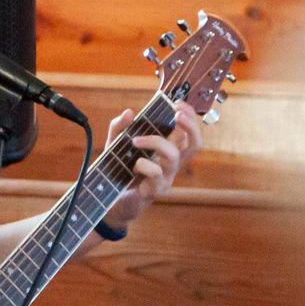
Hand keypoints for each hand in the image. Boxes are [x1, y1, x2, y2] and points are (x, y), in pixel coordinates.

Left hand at [101, 100, 202, 232]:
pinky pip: (156, 173)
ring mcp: (166, 178)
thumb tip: (129, 112)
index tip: (178, 103)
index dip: (189, 117)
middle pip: (195, 145)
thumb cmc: (117, 172)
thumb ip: (119, 128)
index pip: (188, 133)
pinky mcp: (155, 190)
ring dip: (155, 142)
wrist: (108, 201)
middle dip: (190, 126)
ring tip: (135, 140)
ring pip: (174, 156)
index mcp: (167, 151)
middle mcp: (171, 164)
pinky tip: (133, 165)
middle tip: (176, 114)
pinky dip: (144, 164)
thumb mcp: (114, 146)